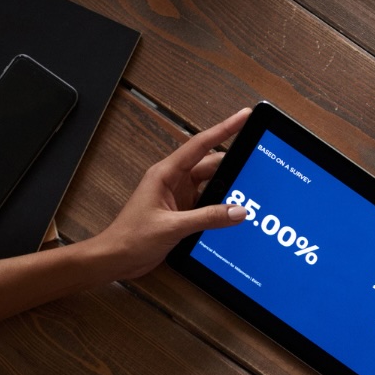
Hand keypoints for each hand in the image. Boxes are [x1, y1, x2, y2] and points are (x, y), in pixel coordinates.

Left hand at [87, 108, 252, 278]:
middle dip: (234, 164)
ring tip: (251, 189)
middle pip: (212, 164)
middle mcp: (173, 180)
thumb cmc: (130, 238)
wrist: (115, 258)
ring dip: (229, 187)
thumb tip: (238, 211)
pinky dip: (222, 204)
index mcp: (165, 174)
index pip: (201, 145)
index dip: (224, 128)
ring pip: (212, 184)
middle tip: (258, 162)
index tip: (243, 116)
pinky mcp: (183, 210)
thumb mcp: (172, 227)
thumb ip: (207, 218)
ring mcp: (179, 195)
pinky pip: (209, 201)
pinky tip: (235, 210)